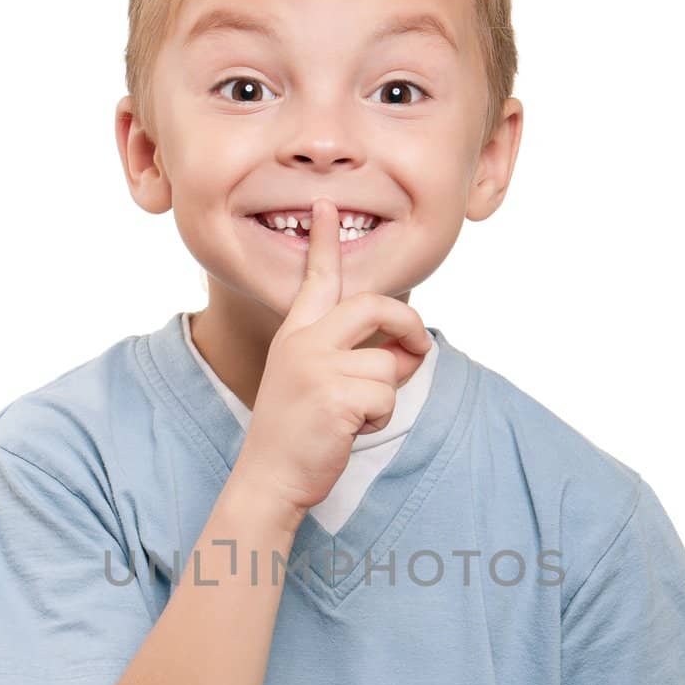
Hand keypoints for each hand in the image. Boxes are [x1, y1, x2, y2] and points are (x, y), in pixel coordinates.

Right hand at [232, 196, 431, 520]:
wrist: (269, 478)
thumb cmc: (297, 435)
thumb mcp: (313, 382)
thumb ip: (351, 355)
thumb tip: (410, 346)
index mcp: (296, 334)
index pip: (316, 279)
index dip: (325, 241)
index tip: (327, 205)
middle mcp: (303, 341)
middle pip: (375, 305)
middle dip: (407, 325)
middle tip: (415, 351)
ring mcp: (317, 366)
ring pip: (387, 362)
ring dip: (386, 394)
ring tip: (355, 415)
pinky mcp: (335, 396)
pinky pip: (386, 395)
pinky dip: (380, 418)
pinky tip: (349, 430)